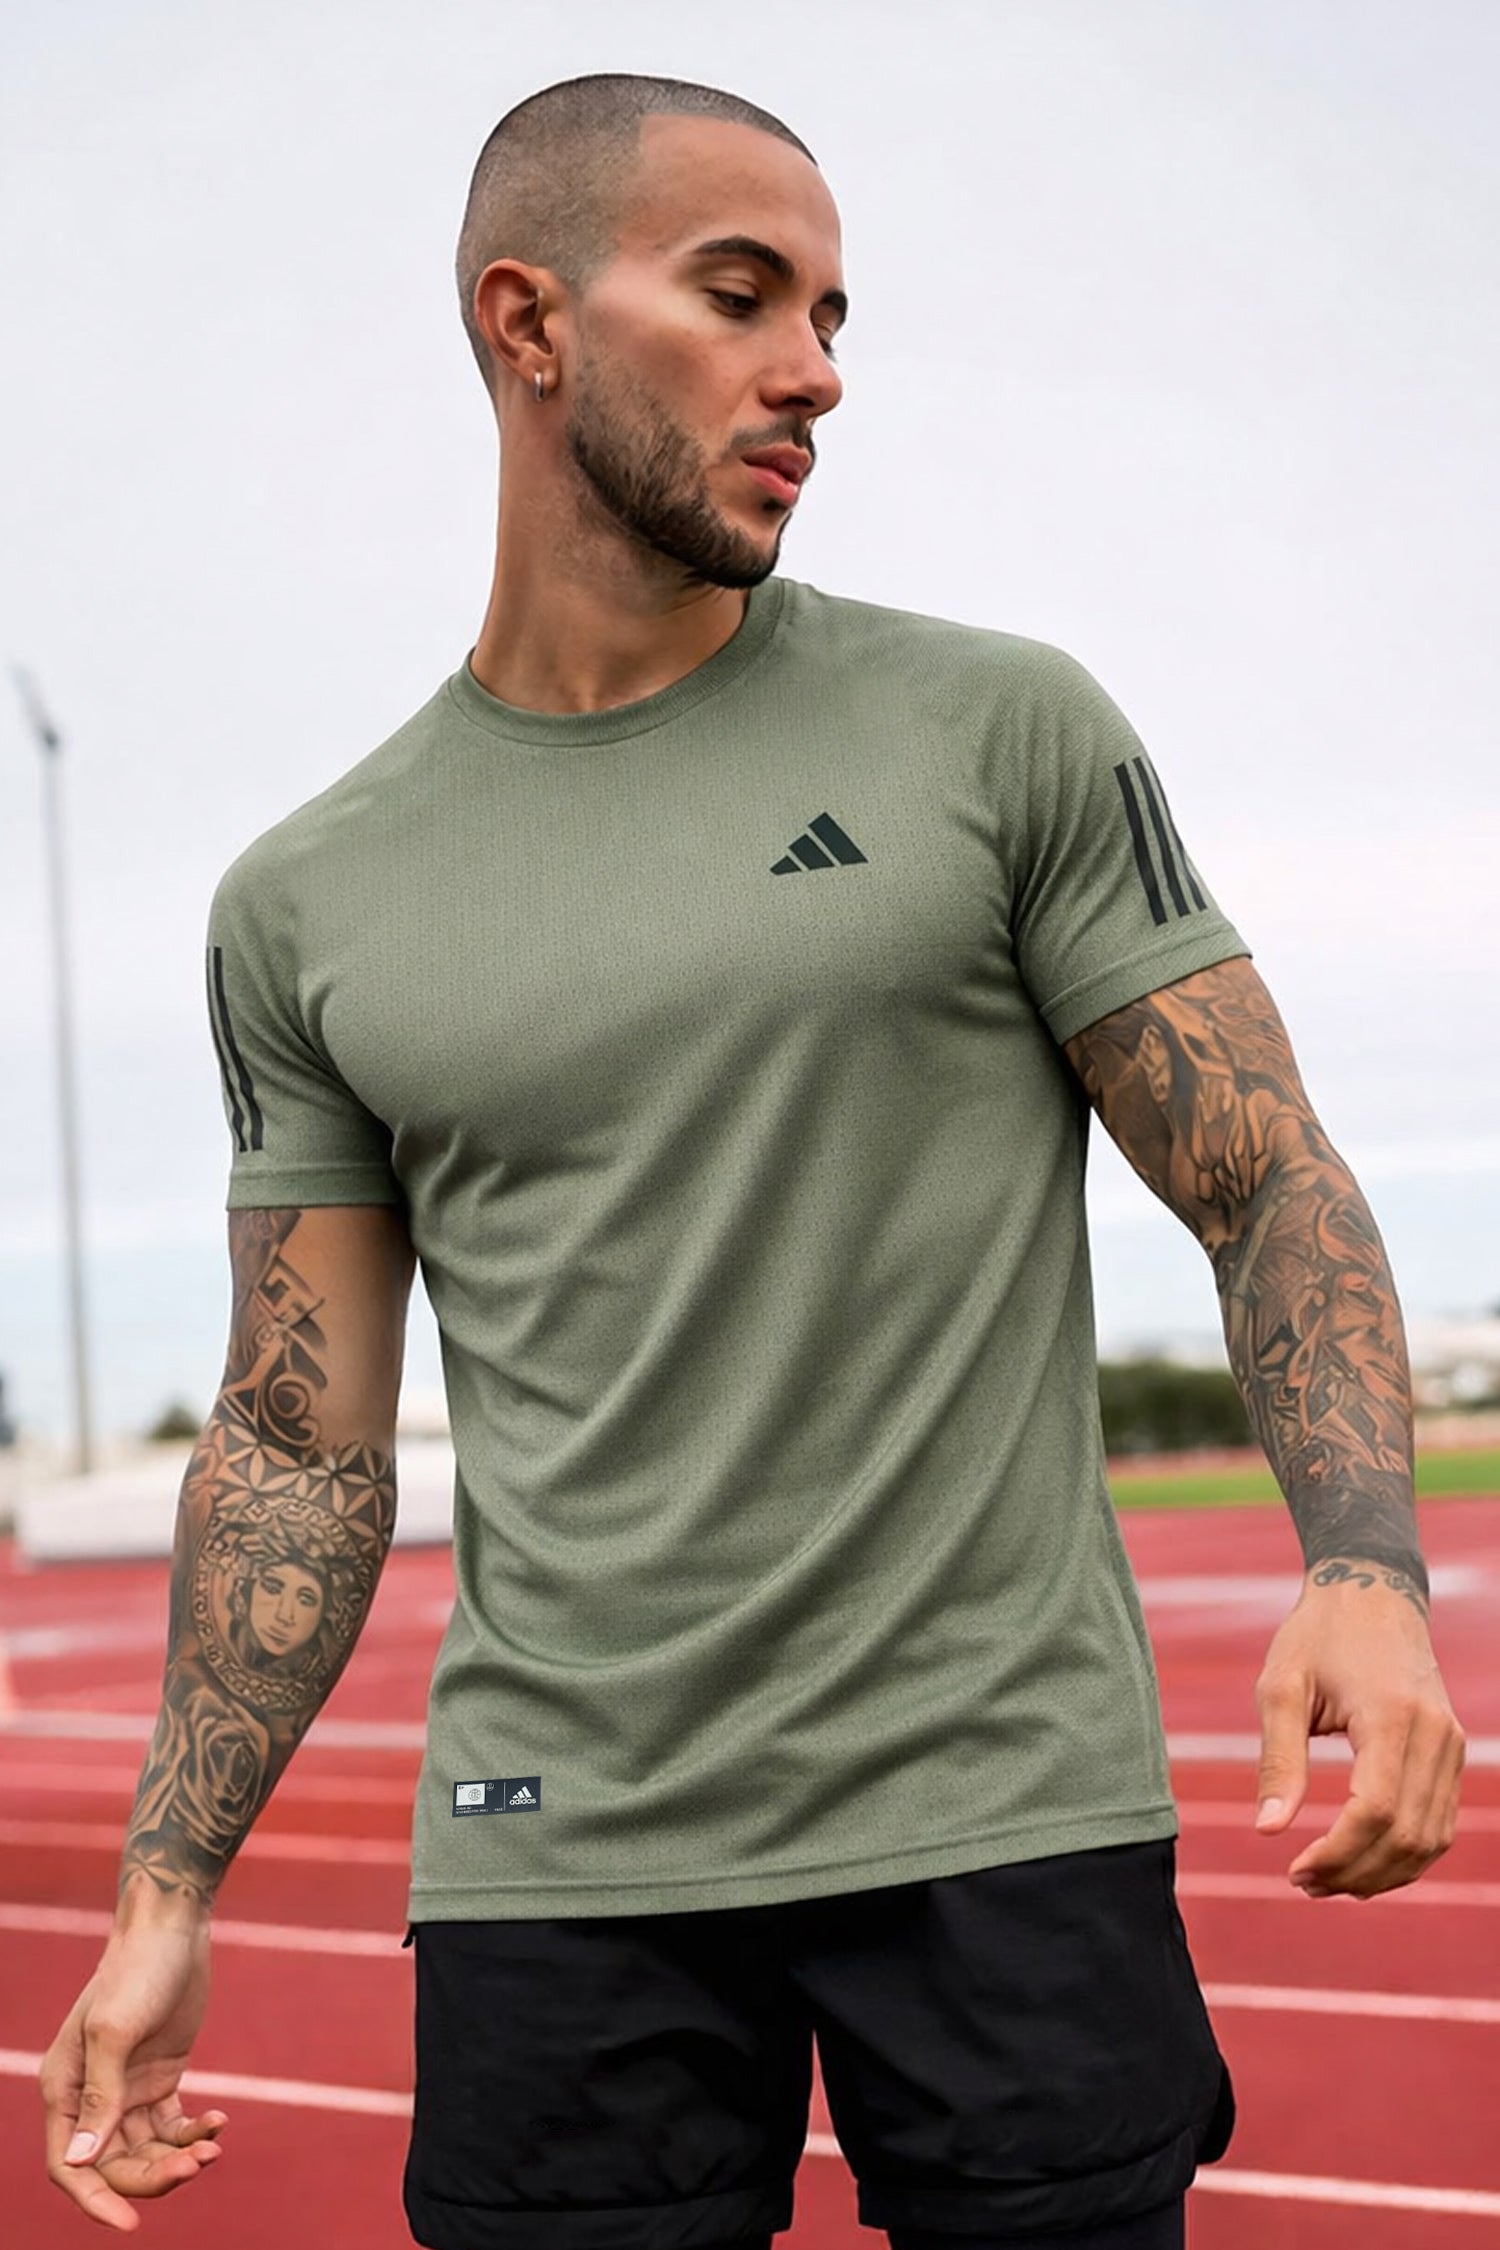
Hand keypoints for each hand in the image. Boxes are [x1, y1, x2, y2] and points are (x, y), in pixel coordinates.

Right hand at [41, 1882, 227, 2230]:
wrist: (174, 1927)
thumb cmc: (136, 1971)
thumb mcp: (115, 2031)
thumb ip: (102, 2096)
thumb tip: (84, 2162)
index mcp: (65, 2089)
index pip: (70, 2166)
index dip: (95, 2201)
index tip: (130, 2226)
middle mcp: (91, 2097)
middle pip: (115, 2166)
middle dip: (153, 2176)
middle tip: (197, 2165)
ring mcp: (127, 2089)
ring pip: (147, 2151)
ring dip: (179, 2157)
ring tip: (214, 2146)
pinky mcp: (161, 2078)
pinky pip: (173, 2127)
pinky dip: (195, 2133)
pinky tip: (220, 2123)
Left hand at [1252, 1558, 1465, 1897]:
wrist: (1372, 1593)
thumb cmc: (1317, 1636)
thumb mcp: (1281, 1686)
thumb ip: (1278, 1759)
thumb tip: (1267, 1831)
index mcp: (1390, 1714)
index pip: (1374, 1810)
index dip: (1337, 1853)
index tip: (1294, 1870)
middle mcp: (1434, 1733)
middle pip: (1406, 1835)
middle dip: (1355, 1873)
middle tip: (1303, 1884)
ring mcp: (1451, 1744)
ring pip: (1430, 1839)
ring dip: (1382, 1874)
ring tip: (1327, 1881)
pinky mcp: (1453, 1751)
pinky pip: (1438, 1822)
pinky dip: (1405, 1855)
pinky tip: (1362, 1864)